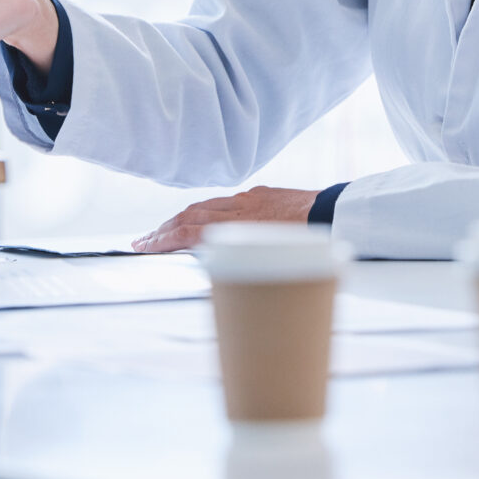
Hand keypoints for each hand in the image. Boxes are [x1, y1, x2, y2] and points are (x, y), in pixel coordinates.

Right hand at [134, 187, 321, 252]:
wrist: (335, 213)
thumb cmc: (311, 244)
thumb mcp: (274, 261)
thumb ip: (246, 268)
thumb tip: (226, 283)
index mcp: (239, 227)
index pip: (190, 231)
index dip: (164, 240)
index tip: (143, 246)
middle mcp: (239, 209)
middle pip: (191, 216)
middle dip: (164, 229)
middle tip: (143, 240)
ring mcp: (249, 199)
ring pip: (206, 206)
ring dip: (181, 218)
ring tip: (164, 230)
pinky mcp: (261, 194)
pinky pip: (226, 201)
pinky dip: (206, 210)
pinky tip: (203, 216)